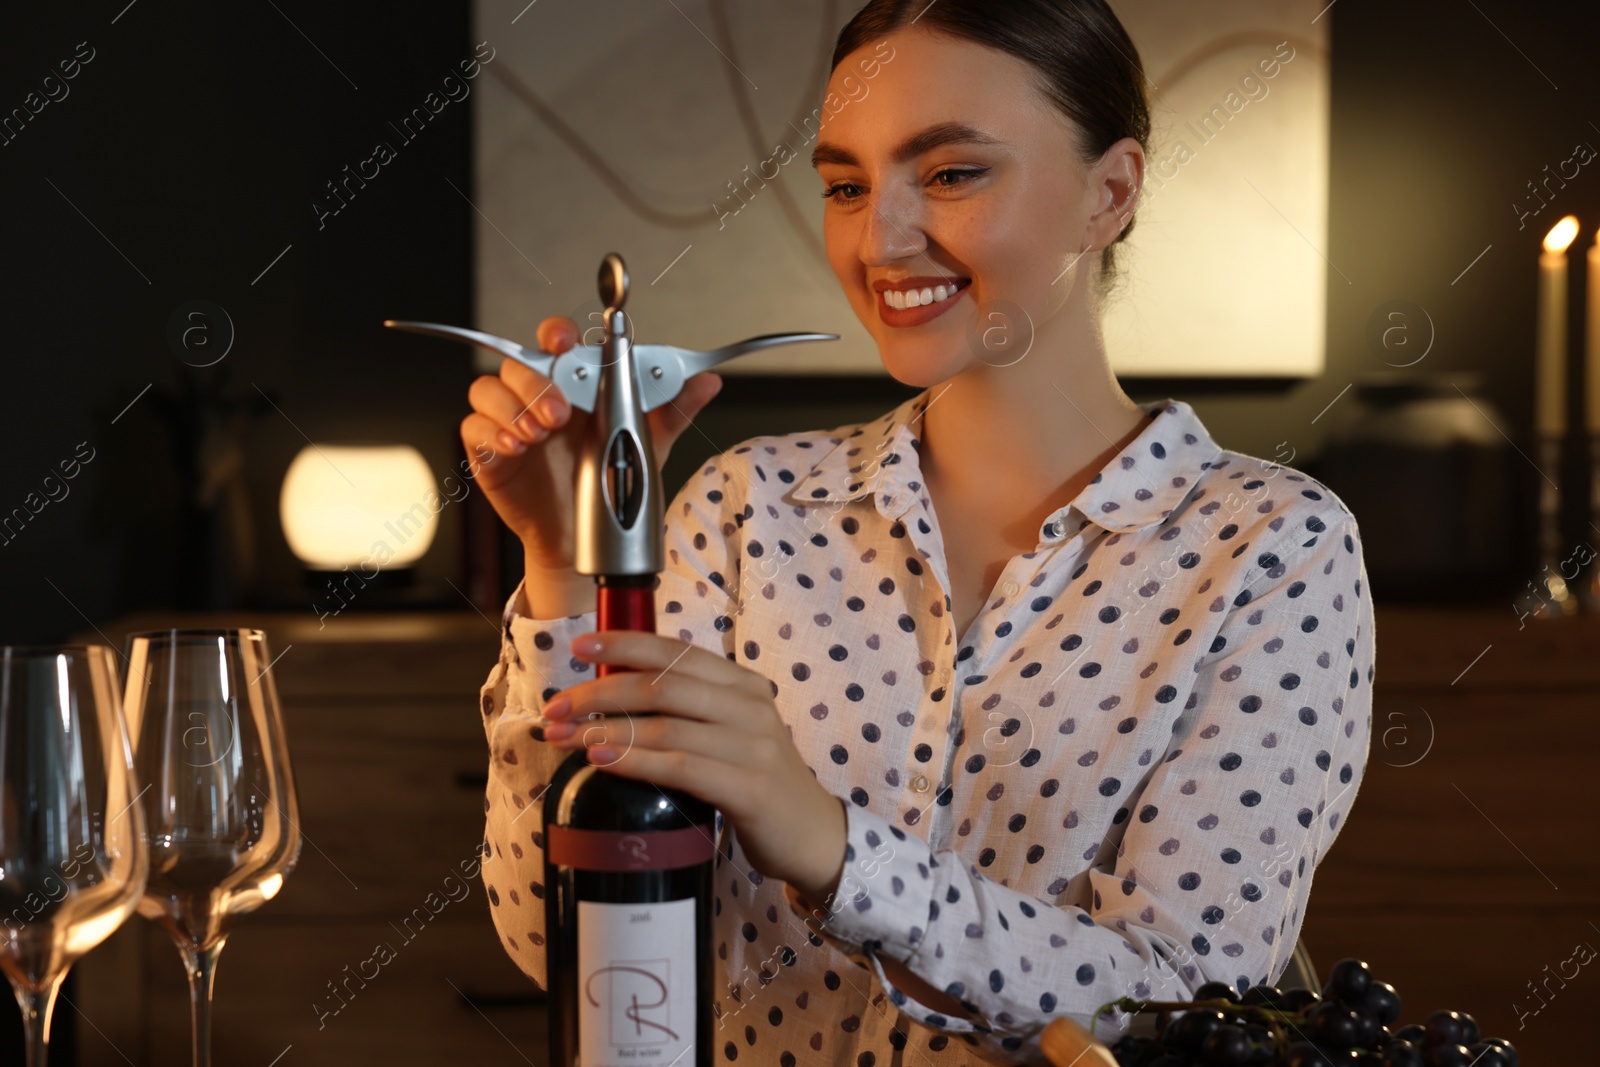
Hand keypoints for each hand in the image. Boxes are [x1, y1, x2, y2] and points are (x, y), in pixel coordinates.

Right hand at [461, 316, 723, 574]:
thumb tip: (708, 382)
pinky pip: (472, 426)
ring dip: (513, 406)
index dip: (558, 333)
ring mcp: (510, 421)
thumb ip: (672, 412)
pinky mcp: (488, 451)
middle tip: (560, 414)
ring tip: (537, 435)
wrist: (585, 542)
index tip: (567, 342)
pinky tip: (515, 447)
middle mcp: (539, 396)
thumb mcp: (648, 447)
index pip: (559, 341)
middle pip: (521, 361)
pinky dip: (492, 431)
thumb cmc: (612, 485)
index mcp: (577, 385)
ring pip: (489, 387)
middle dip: (538, 382)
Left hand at [538, 629, 847, 901]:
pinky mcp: (750, 788)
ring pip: (666, 726)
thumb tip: (608, 700)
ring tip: (567, 738)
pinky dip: (636, 761)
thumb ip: (685, 712)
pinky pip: (680, 767)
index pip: (676, 651)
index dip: (624, 644)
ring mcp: (753, 746)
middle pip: (662, 685)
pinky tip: (603, 761)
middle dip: (600, 694)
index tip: (580, 647)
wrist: (812, 834)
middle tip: (556, 708)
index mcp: (743, 684)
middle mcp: (750, 706)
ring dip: (606, 731)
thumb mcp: (727, 733)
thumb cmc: (756, 781)